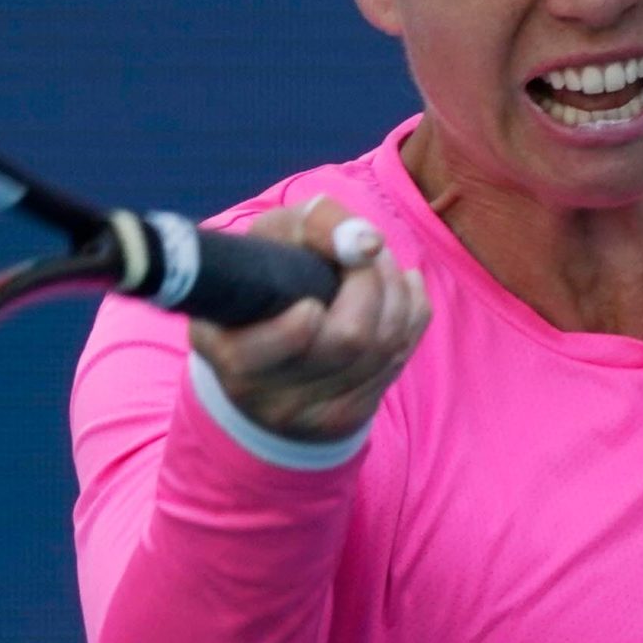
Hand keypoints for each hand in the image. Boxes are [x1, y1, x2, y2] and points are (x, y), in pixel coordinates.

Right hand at [187, 196, 431, 442]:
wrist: (265, 359)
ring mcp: (314, 416)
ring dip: (394, 291)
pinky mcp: (352, 417)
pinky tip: (401, 287)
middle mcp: (269, 398)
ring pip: (385, 347)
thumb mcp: (269, 241)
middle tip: (364, 252)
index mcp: (231, 356)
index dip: (292, 331)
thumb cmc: (265, 282)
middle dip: (370, 282)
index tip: (309, 305)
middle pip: (349, 339)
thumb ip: (314, 226)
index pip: (258, 356)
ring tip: (377, 263)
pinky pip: (402, 356)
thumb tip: (369, 244)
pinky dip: (411, 311)